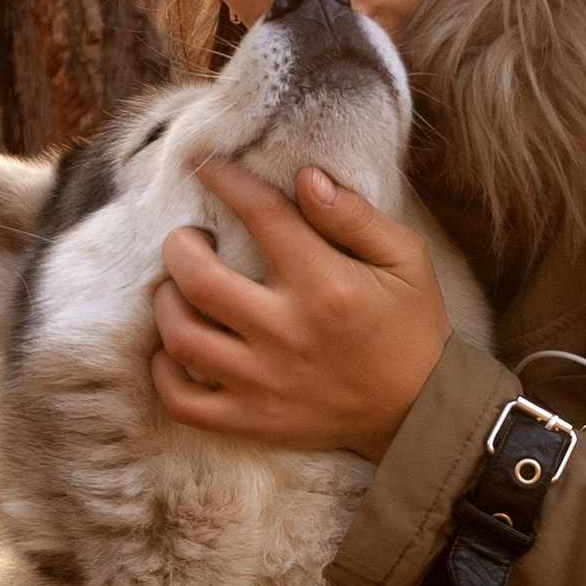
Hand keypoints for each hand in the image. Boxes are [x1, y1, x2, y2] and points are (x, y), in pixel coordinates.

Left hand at [153, 158, 450, 460]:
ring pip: (182, 338)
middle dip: (179, 246)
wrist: (421, 411)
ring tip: (179, 289)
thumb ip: (355, 217)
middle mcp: (286, 332)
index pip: (261, 216)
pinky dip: (163, 374)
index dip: (225, 181)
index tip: (203, 165)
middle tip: (190, 239)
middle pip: (199, 278)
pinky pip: (184, 402)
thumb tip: (306, 179)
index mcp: (325, 284)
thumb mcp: (406, 260)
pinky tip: (172, 350)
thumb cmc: (412, 328)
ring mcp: (264, 381)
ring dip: (167, 303)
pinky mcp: (253, 420)